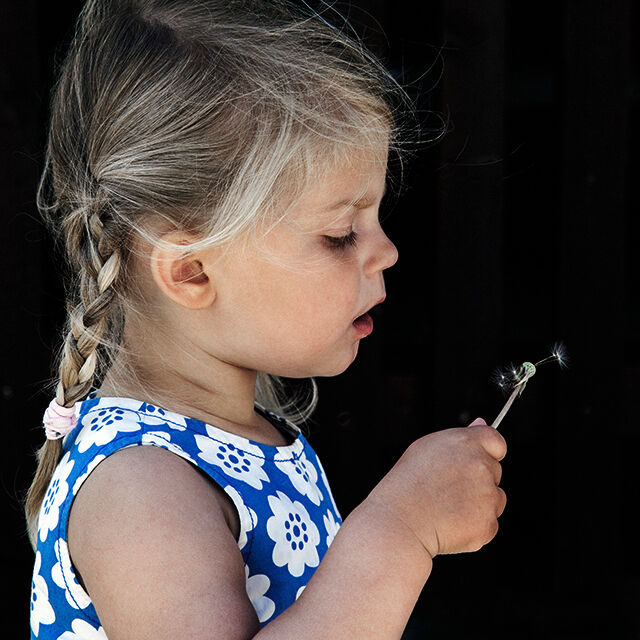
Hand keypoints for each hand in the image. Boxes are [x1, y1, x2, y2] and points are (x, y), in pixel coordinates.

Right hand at [367, 418, 506, 557]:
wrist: (399, 521)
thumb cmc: (407, 483)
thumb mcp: (426, 447)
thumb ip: (460, 435)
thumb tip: (481, 422)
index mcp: (466, 442)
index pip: (496, 441)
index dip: (488, 452)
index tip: (477, 461)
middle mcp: (481, 466)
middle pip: (494, 471)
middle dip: (478, 479)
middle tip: (448, 488)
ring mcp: (487, 495)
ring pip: (495, 498)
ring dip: (480, 503)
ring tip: (447, 507)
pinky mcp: (488, 523)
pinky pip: (489, 523)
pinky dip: (475, 526)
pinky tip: (451, 523)